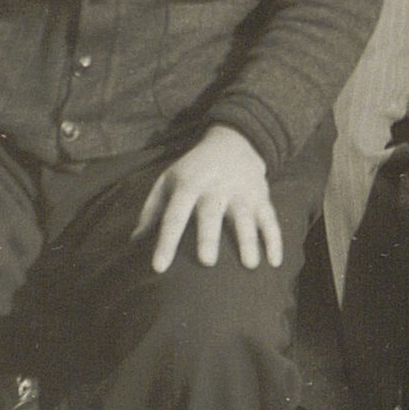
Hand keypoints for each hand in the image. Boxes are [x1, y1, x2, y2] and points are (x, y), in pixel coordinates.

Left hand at [139, 124, 282, 271]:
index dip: (165, 241)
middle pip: (211, 213)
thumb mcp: (168, 180)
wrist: (233, 141)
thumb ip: (152, 209)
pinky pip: (270, 219)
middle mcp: (215, 188)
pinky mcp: (260, 196)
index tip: (158, 267)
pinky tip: (274, 262)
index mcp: (188, 185)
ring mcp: (241, 192)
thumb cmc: (194, 169)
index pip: (174, 215)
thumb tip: (134, 240)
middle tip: (207, 262)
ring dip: (248, 240)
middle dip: (209, 237)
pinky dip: (274, 240)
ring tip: (250, 264)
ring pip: (246, 217)